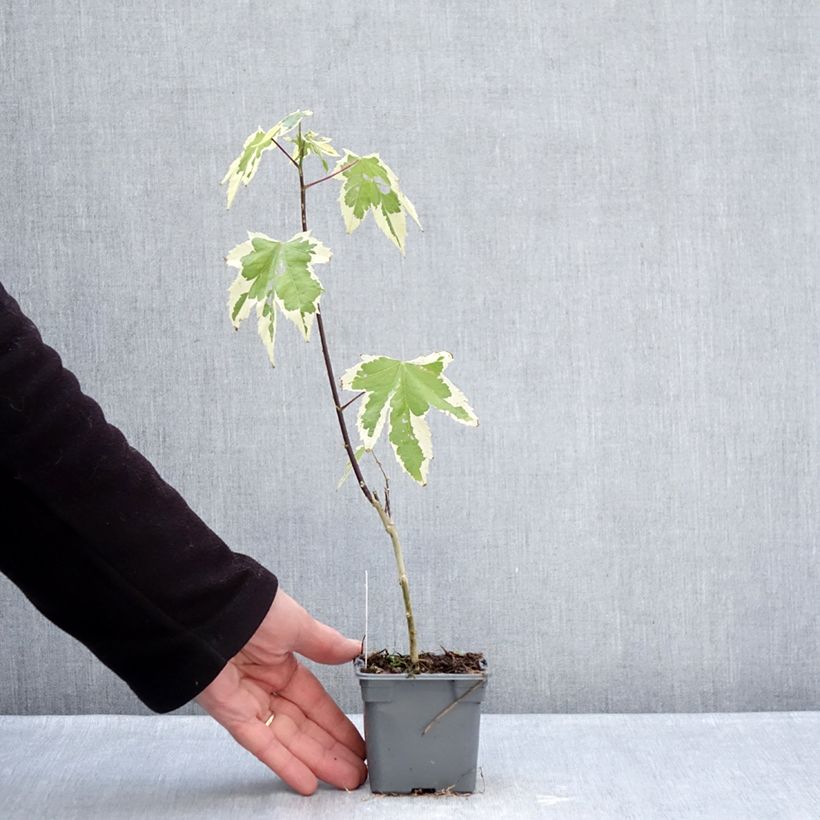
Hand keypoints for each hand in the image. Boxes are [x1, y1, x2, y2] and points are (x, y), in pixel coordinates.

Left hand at [195, 589, 366, 794]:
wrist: (209, 609)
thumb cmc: (251, 608)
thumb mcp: (297, 625)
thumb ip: (324, 644)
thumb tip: (353, 649)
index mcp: (282, 663)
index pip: (316, 702)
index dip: (337, 723)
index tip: (358, 741)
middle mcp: (266, 686)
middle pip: (305, 726)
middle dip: (332, 750)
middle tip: (358, 772)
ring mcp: (248, 703)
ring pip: (288, 740)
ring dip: (316, 761)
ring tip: (345, 780)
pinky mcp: (230, 715)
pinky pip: (261, 744)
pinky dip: (283, 763)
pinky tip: (306, 781)